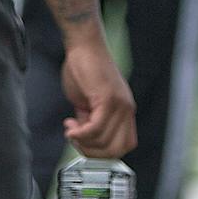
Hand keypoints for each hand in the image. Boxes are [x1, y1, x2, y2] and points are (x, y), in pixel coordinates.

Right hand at [61, 35, 135, 157]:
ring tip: (71, 128)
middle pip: (116, 150)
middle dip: (92, 152)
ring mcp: (119, 105)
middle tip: (76, 141)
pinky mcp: (108, 99)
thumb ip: (90, 121)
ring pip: (104, 142)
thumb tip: (84, 139)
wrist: (83, 46)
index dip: (103, 152)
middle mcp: (126, 109)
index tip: (85, 143)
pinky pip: (96, 129)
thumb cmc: (85, 69)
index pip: (124, 146)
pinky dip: (81, 134)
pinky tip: (71, 127)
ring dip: (82, 142)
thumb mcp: (88, 102)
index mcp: (124, 111)